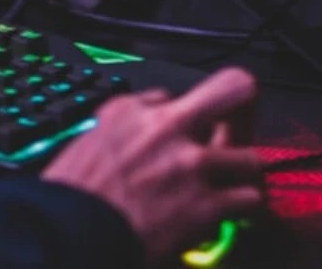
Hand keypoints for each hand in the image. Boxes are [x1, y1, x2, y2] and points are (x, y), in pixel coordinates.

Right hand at [42, 68, 262, 266]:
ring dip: (242, 173)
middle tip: (238, 131)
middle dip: (244, 108)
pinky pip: (249, 199)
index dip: (181, 110)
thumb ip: (127, 117)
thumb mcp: (90, 135)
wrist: (70, 231)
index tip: (190, 121)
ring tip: (230, 185)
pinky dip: (239, 209)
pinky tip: (222, 213)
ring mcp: (192, 165)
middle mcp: (168, 128)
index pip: (174, 92)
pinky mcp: (206, 205)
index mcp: (132, 109)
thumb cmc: (73, 192)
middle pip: (236, 91)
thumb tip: (154, 107)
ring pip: (251, 156)